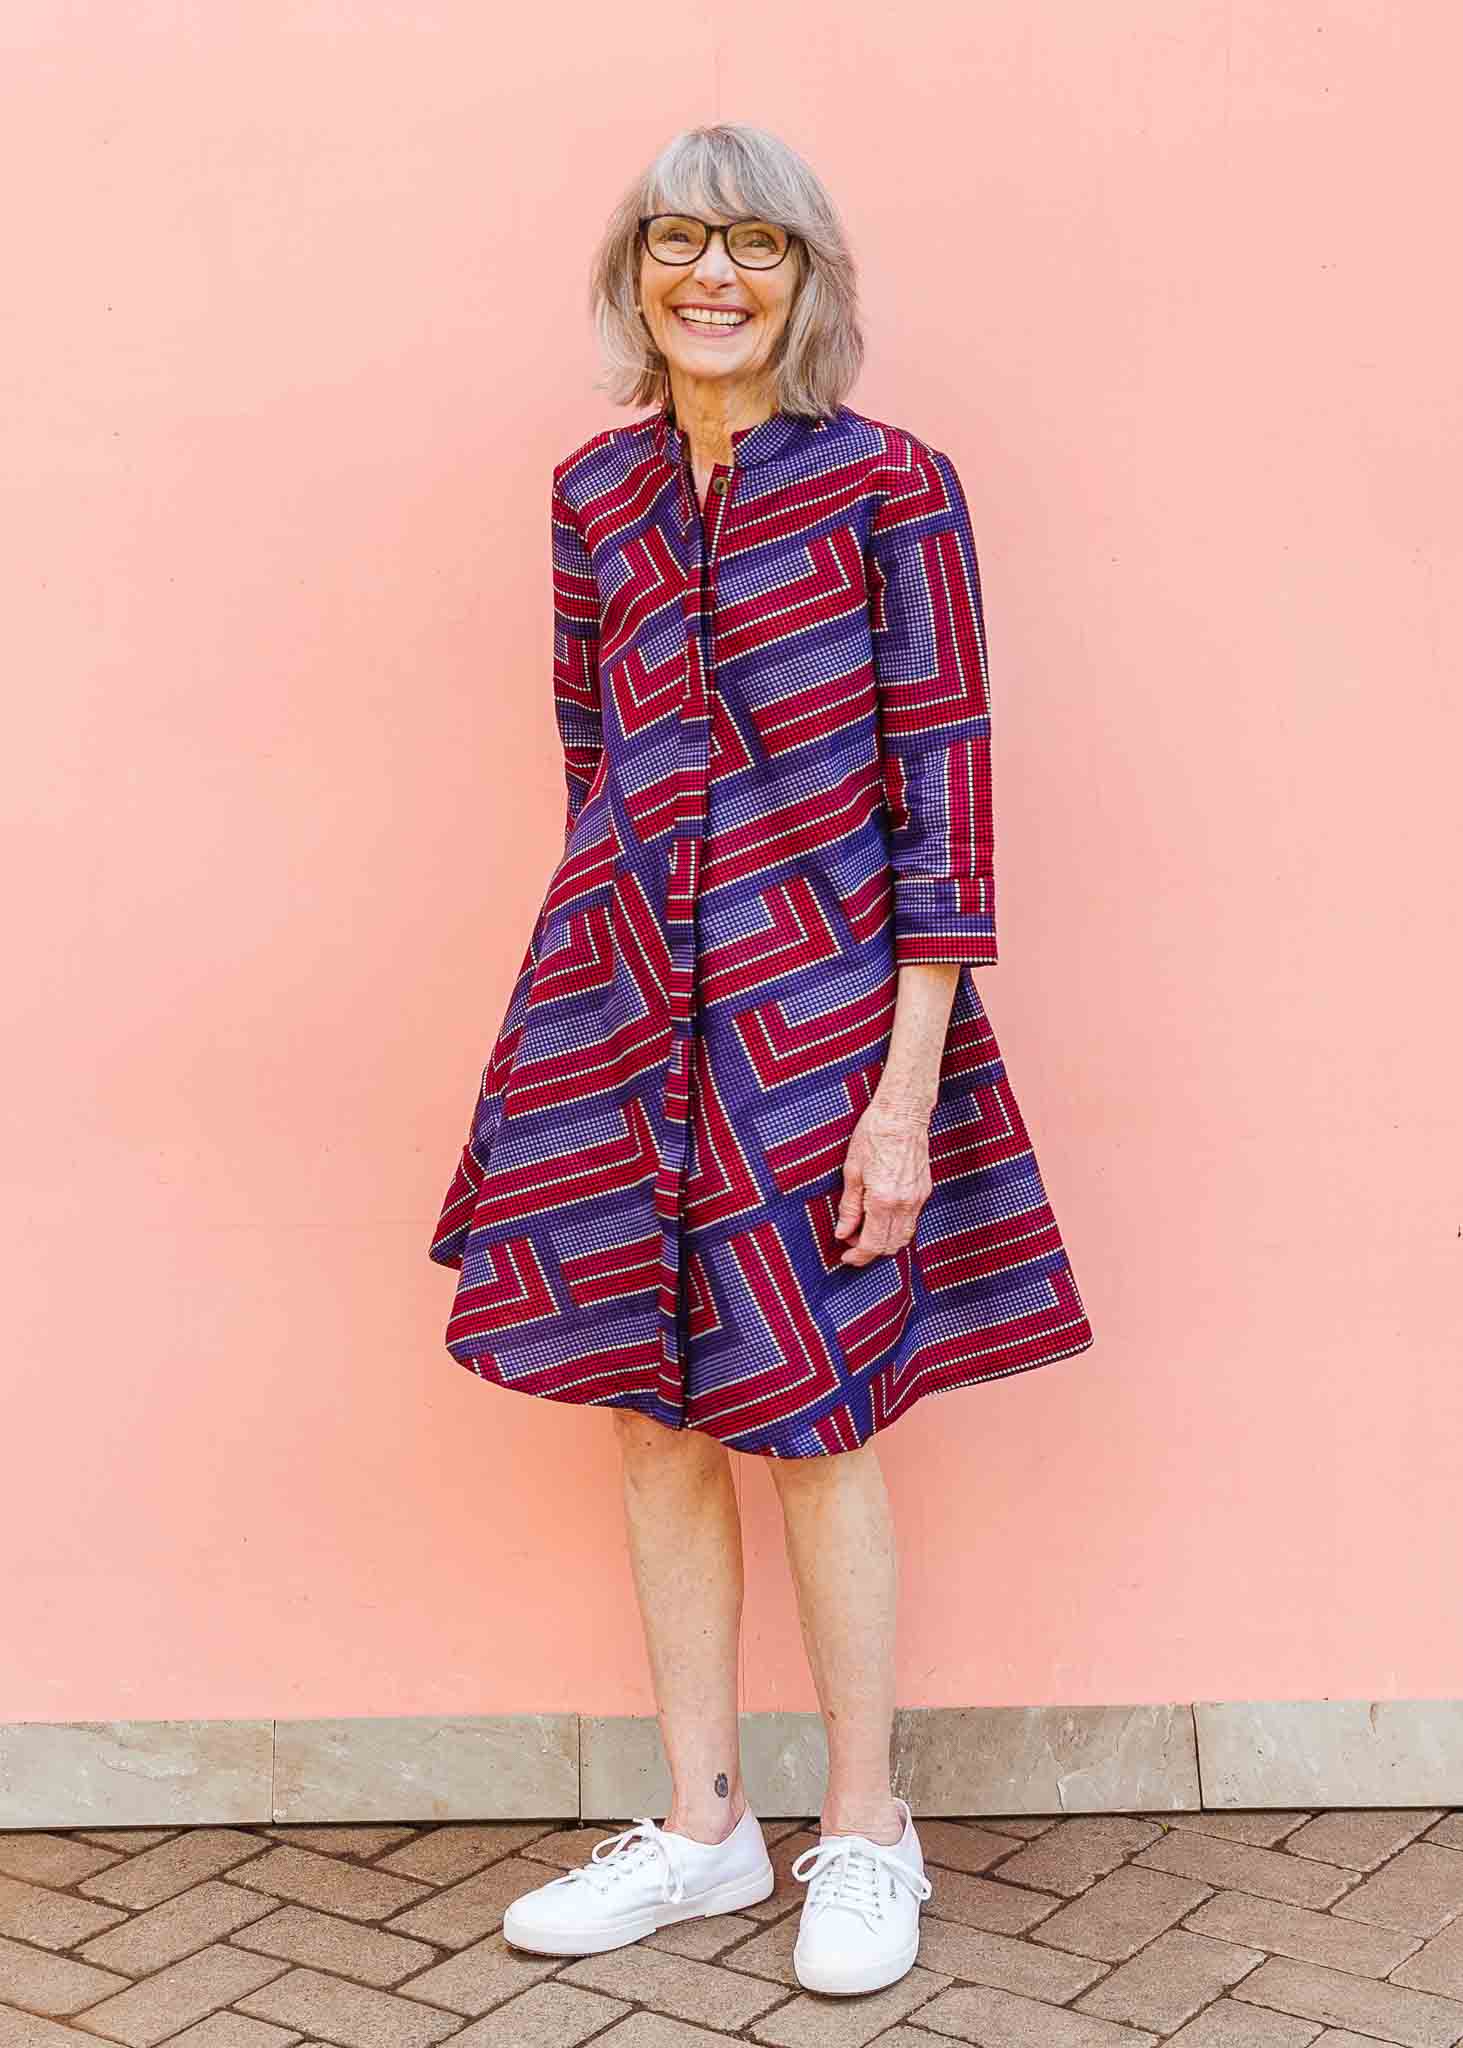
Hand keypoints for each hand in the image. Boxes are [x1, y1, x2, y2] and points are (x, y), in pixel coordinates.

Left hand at [833, 1097, 933, 1265]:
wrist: (902, 1114)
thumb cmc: (873, 1135)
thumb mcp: (852, 1171)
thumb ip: (849, 1207)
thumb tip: (843, 1233)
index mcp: (883, 1201)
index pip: (873, 1244)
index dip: (858, 1257)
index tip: (845, 1258)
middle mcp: (905, 1204)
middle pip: (891, 1246)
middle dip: (870, 1251)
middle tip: (851, 1242)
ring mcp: (918, 1199)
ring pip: (904, 1236)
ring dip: (885, 1241)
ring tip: (864, 1229)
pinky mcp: (924, 1191)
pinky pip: (911, 1221)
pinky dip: (895, 1227)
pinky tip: (879, 1215)